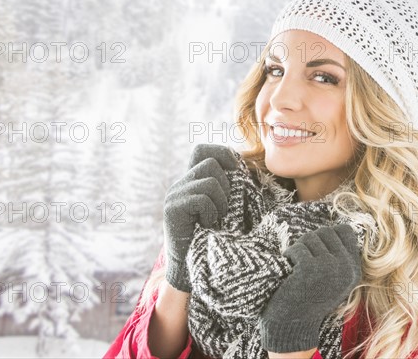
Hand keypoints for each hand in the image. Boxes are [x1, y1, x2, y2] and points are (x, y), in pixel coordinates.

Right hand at [163, 144, 237, 291]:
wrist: (192, 269)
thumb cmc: (214, 239)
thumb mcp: (223, 208)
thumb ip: (227, 187)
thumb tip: (245, 167)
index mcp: (192, 181)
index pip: (202, 150)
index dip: (222, 154)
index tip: (235, 171)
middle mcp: (180, 184)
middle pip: (210, 162)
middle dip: (225, 184)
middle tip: (223, 208)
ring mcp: (174, 195)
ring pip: (209, 179)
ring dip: (220, 201)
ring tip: (214, 219)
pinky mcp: (172, 208)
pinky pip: (201, 197)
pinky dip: (211, 211)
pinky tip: (206, 225)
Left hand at [258, 224, 361, 352]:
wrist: (293, 325)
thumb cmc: (309, 298)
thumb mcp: (333, 279)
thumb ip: (339, 257)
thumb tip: (334, 228)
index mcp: (354, 270)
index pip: (345, 231)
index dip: (327, 236)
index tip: (316, 251)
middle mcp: (346, 268)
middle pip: (326, 231)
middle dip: (311, 241)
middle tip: (303, 258)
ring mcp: (329, 267)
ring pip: (310, 237)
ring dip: (299, 248)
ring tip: (296, 265)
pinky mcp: (311, 267)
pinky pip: (297, 248)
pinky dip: (289, 255)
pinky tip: (289, 269)